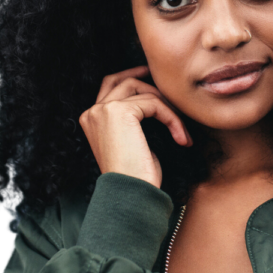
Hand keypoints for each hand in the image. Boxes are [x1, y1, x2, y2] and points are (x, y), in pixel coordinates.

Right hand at [79, 66, 192, 188]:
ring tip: (180, 130)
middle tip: (171, 90)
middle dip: (149, 83)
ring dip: (167, 107)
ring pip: (143, 91)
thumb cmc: (135, 175)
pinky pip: (155, 103)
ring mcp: (103, 110)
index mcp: (91, 119)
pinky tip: (181, 139)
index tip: (153, 79)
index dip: (132, 77)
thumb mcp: (132, 141)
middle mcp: (92, 112)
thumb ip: (134, 119)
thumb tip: (154, 100)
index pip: (110, 86)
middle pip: (124, 81)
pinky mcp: (119, 112)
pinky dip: (172, 119)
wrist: (131, 194)